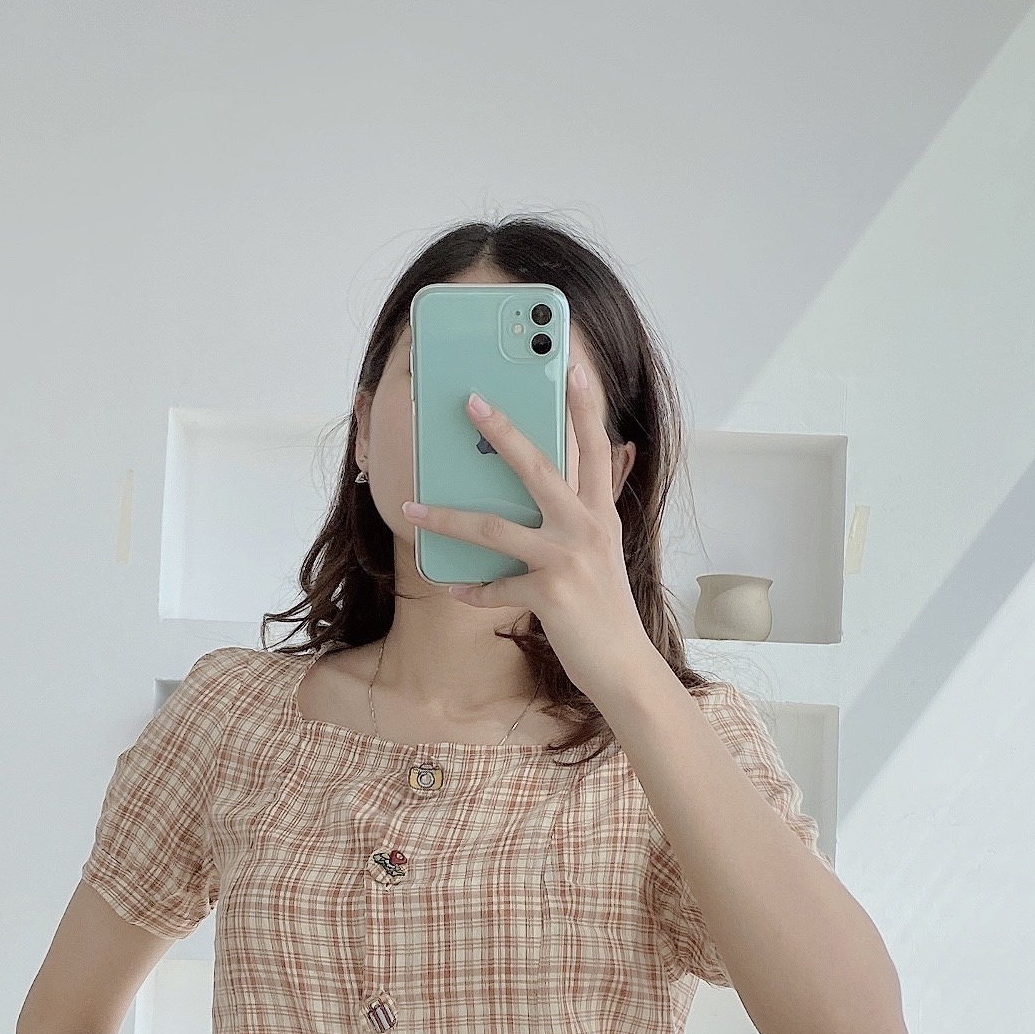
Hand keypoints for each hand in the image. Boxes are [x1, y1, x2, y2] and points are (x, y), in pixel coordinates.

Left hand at [400, 363, 653, 706]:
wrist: (623, 666)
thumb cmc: (604, 610)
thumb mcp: (599, 556)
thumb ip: (573, 522)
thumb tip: (532, 499)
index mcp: (600, 513)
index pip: (594, 448)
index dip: (584, 407)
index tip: (572, 367)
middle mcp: (587, 527)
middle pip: (538, 468)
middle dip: (501, 430)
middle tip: (470, 400)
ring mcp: (568, 560)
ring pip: (494, 527)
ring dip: (446, 518)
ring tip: (411, 507)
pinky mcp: (549, 594)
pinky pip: (494, 587)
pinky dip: (471, 589)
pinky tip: (454, 587)